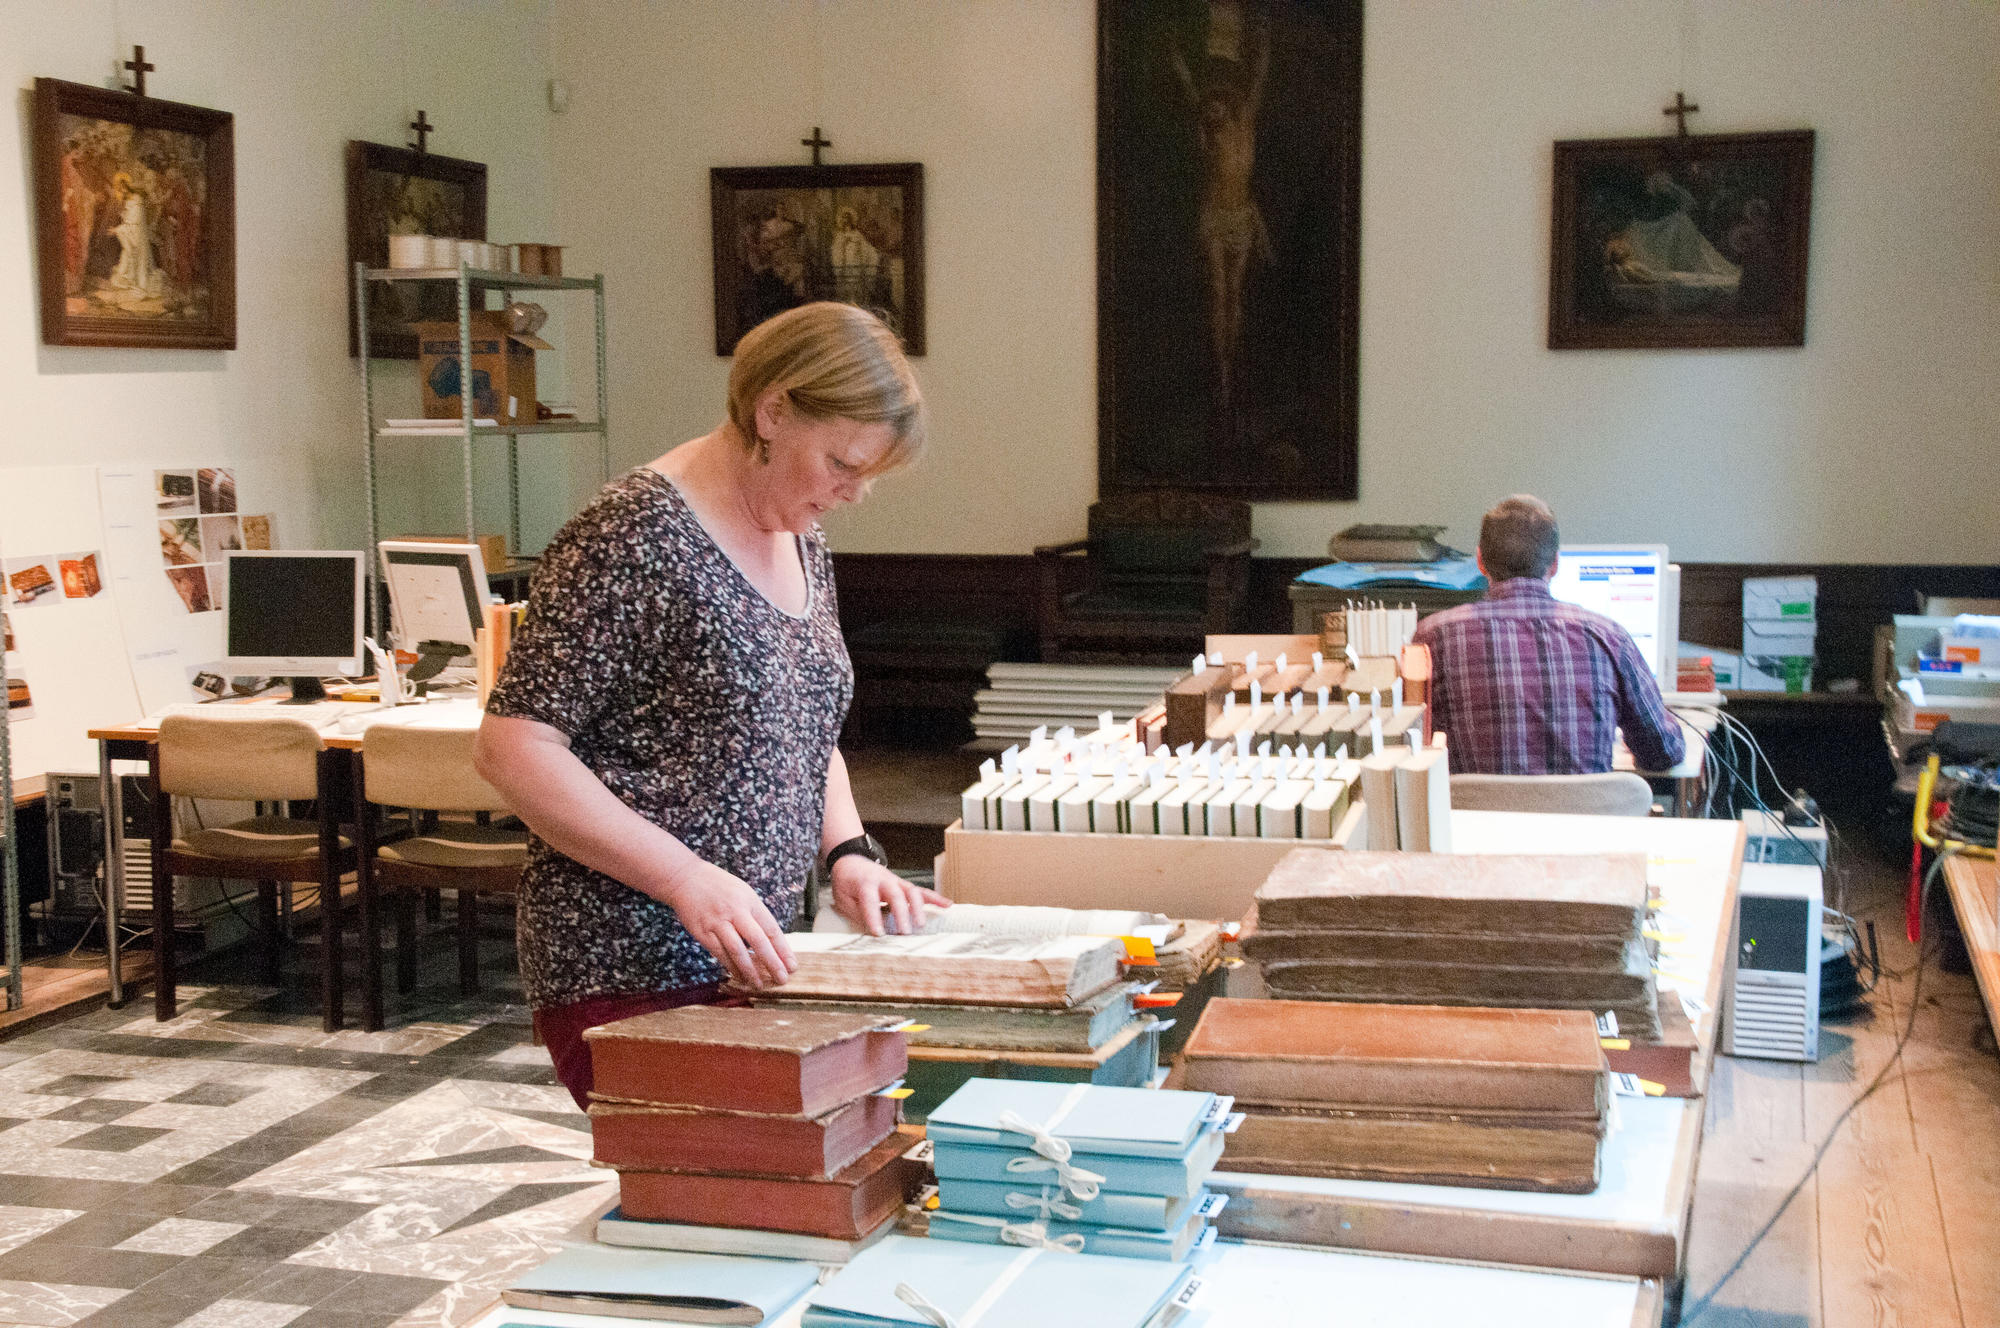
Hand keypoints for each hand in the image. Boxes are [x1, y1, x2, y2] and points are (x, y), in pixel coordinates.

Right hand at [663, 859, 796, 987]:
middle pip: (758, 941)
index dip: (783, 949)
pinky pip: (719, 953)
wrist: (685, 878)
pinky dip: (730, 967)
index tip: (792, 965)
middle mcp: (735, 911)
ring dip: (750, 970)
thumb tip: (770, 940)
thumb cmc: (718, 886)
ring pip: (738, 951)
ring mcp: (718, 922)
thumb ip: (755, 914)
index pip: (771, 929)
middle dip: (772, 962)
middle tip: (782, 979)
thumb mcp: (743, 892)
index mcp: (750, 901)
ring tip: (759, 984)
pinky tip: (739, 976)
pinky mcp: (703, 932)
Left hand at [830, 856, 950, 937]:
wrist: (851, 861)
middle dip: (902, 913)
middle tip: (905, 931)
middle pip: (896, 894)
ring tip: (920, 925)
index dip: (874, 917)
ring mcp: (896, 882)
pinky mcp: (904, 885)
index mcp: (865, 883)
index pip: (870, 899)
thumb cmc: (847, 883)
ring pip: (912, 892)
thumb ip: (860, 913)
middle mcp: (884, 880)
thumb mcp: (843, 899)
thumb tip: (876, 928)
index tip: (879, 933)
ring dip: (918, 908)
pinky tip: (947, 905)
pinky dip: (935, 898)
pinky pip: (921, 891)